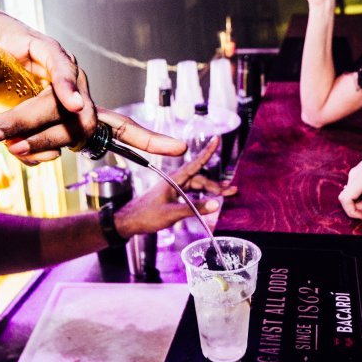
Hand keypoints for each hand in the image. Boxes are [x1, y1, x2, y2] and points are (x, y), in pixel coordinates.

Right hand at [0, 11, 185, 163]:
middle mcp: (80, 90)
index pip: (120, 128)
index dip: (150, 138)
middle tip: (9, 147)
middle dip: (43, 142)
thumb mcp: (16, 132)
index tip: (181, 147)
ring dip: (26, 123)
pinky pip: (62, 71)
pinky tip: (69, 101)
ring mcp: (67, 68)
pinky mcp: (47, 48)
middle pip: (80, 128)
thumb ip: (34, 149)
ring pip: (63, 107)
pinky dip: (67, 88)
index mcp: (78, 110)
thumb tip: (51, 159)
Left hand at [115, 137, 236, 235]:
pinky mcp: (173, 197)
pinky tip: (210, 201)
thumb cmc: (146, 216)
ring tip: (227, 194)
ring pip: (197, 186)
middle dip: (216, 185)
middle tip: (232, 191)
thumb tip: (216, 204)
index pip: (195, 163)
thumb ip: (194, 208)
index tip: (217, 139)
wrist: (129, 222)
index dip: (207, 152)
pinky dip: (202, 197)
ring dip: (211, 191)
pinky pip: (192, 194)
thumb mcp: (172, 213)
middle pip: (200, 179)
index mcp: (174, 179)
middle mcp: (175, 181)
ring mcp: (174, 189)